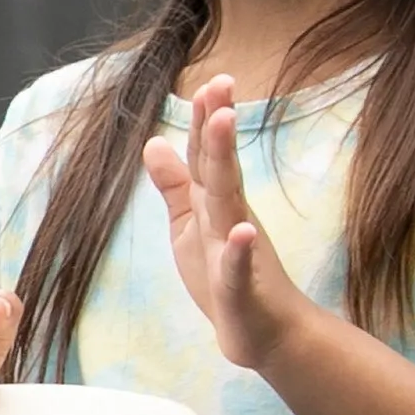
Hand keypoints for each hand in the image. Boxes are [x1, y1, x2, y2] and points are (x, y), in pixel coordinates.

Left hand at [143, 76, 311, 364]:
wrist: (260, 333)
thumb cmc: (225, 277)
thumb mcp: (189, 226)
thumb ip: (175, 185)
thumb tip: (154, 142)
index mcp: (214, 205)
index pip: (208, 156)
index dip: (207, 120)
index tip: (211, 81)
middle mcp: (229, 219)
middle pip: (220, 167)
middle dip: (218, 127)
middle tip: (220, 84)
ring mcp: (238, 251)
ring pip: (228, 202)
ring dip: (225, 163)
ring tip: (225, 124)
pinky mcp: (240, 288)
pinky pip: (238, 266)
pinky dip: (238, 249)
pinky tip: (241, 231)